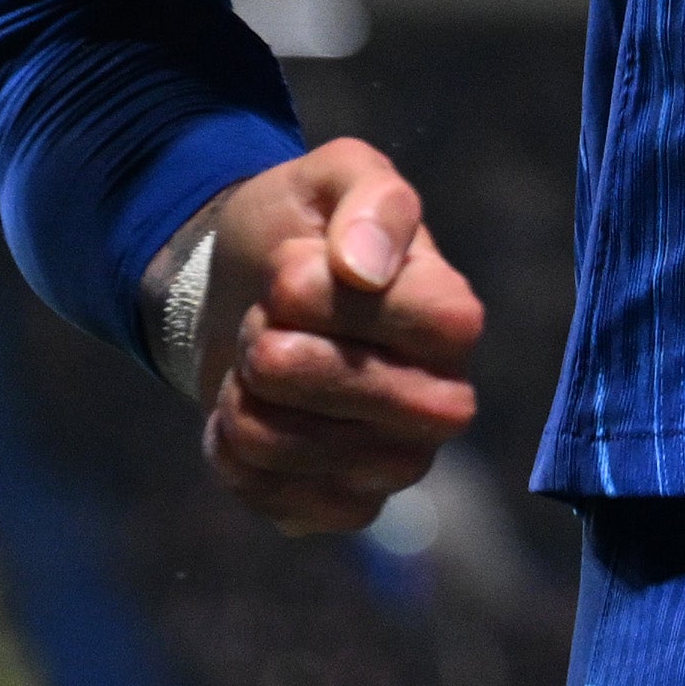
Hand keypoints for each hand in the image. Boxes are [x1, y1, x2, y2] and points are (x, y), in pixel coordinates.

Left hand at [168, 137, 487, 536]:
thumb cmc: (301, 231)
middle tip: (265, 321)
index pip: (435, 323)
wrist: (241, 295)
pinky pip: (271, 498)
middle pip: (357, 393)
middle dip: (274, 349)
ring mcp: (396, 464)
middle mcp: (442, 400)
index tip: (294, 269)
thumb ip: (370, 199)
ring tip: (254, 361)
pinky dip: (229, 449)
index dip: (338, 300)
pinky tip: (244, 412)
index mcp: (454, 318)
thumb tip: (365, 268)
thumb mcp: (333, 176)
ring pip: (291, 448)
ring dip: (241, 394)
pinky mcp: (343, 508)